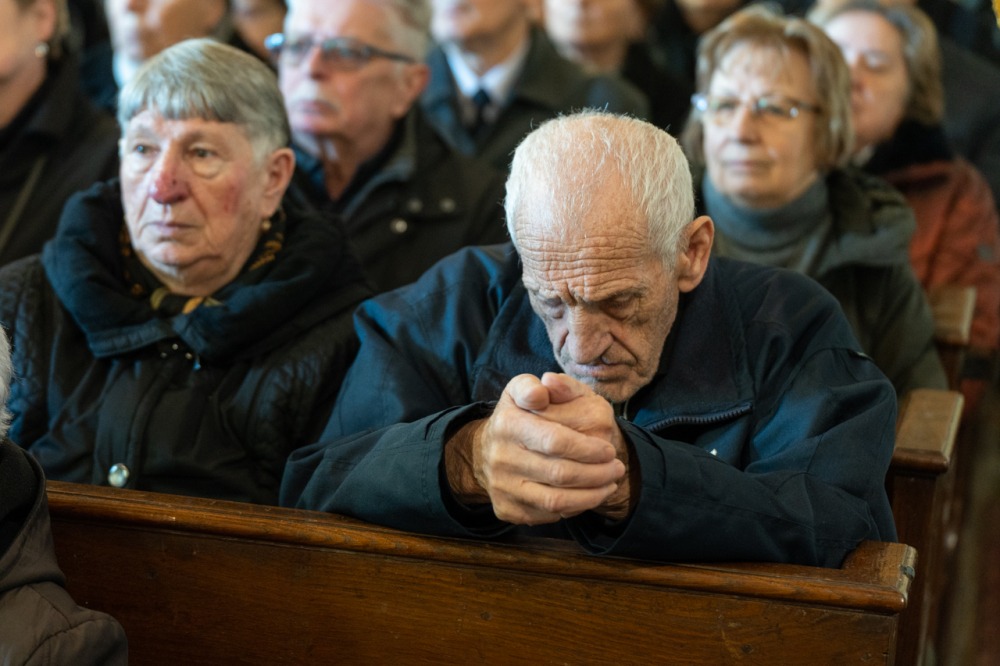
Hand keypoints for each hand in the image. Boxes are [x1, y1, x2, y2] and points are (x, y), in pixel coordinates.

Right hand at [445, 373, 630, 524]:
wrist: (488, 449)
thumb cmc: (519, 415)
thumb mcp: (525, 388)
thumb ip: (543, 384)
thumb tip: (549, 384)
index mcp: (508, 423)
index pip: (555, 441)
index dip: (588, 448)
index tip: (609, 450)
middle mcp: (500, 458)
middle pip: (560, 474)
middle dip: (597, 473)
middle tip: (617, 468)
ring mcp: (501, 487)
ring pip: (556, 501)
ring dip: (591, 496)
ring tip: (610, 484)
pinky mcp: (506, 509)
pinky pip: (547, 516)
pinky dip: (574, 508)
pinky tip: (588, 495)